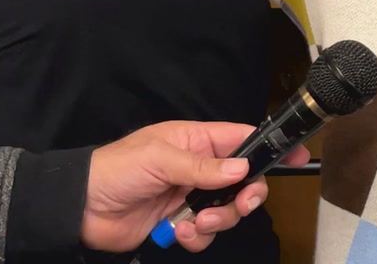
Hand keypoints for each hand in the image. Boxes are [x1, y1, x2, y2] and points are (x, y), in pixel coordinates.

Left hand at [80, 120, 308, 252]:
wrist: (79, 209)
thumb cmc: (116, 170)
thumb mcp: (159, 159)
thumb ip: (202, 166)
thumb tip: (242, 170)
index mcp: (198, 141)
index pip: (244, 139)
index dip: (271, 146)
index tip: (297, 155)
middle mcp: (201, 169)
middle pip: (246, 181)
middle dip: (247, 196)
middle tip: (241, 204)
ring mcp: (192, 197)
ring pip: (229, 210)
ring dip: (219, 219)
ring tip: (194, 221)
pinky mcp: (180, 224)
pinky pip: (206, 233)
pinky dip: (196, 236)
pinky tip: (176, 231)